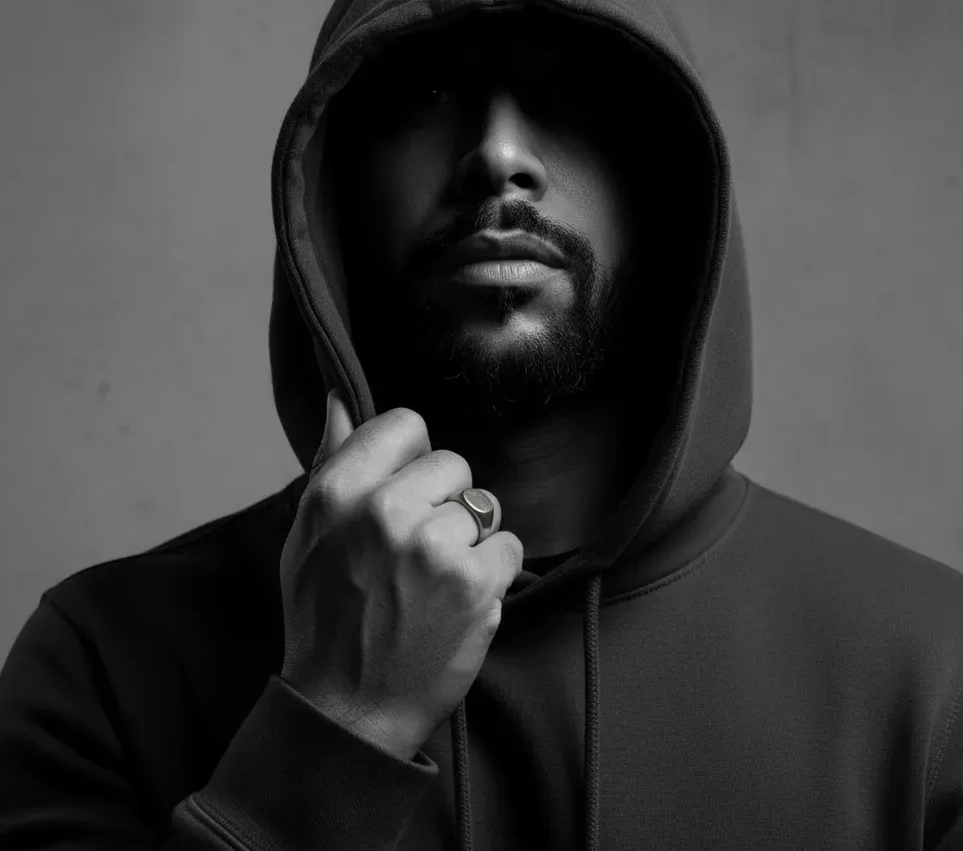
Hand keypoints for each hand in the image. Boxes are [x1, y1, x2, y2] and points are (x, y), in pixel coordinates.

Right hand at [279, 390, 523, 759]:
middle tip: (418, 548)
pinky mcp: (476, 584)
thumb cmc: (325, 617)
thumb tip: (339, 398)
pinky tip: (460, 599)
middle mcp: (385, 511)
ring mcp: (434, 548)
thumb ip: (332, 460)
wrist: (346, 708)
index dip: (412, 457)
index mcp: (338, 492)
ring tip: (434, 580)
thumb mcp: (308, 533)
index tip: (406, 489)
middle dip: (444, 501)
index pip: (406, 423)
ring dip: (469, 540)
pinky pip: (509, 545)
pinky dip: (494, 572)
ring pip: (483, 507)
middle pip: (453, 464)